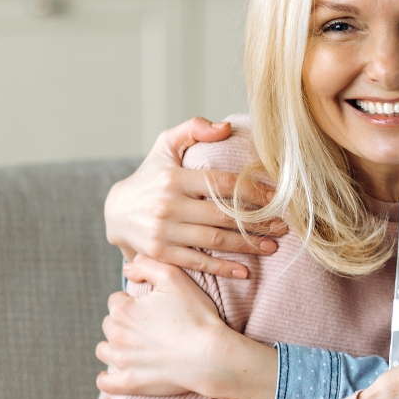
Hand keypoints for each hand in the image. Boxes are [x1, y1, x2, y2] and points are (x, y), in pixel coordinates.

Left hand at [96, 256, 278, 398]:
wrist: (211, 355)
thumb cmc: (196, 315)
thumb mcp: (174, 276)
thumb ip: (146, 264)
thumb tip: (128, 268)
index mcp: (123, 310)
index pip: (116, 300)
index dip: (133, 301)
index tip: (151, 307)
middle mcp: (117, 336)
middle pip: (110, 324)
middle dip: (124, 322)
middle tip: (148, 326)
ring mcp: (122, 362)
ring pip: (105, 350)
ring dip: (115, 346)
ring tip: (135, 345)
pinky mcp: (130, 383)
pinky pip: (106, 382)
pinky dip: (108, 377)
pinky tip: (117, 371)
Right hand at [104, 117, 285, 277]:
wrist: (116, 212)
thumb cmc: (150, 175)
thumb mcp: (165, 145)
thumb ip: (193, 128)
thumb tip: (226, 128)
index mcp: (174, 178)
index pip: (223, 184)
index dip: (254, 191)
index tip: (278, 197)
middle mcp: (168, 205)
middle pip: (224, 215)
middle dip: (258, 222)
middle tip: (283, 226)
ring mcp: (163, 232)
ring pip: (215, 240)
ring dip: (248, 245)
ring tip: (272, 246)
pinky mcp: (161, 254)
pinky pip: (198, 263)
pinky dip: (223, 269)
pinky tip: (246, 271)